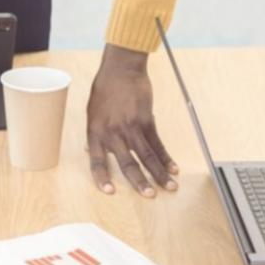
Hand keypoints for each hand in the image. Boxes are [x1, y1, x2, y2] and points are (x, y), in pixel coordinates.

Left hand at [85, 45, 177, 196]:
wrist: (121, 68)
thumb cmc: (105, 89)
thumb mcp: (92, 112)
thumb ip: (96, 134)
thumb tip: (92, 152)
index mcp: (95, 131)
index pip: (97, 160)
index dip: (102, 177)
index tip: (109, 191)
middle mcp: (112, 132)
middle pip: (127, 162)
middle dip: (139, 181)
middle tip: (149, 195)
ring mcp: (131, 126)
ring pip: (147, 155)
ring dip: (159, 173)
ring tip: (169, 187)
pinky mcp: (146, 119)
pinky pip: (157, 142)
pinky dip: (166, 156)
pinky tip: (173, 168)